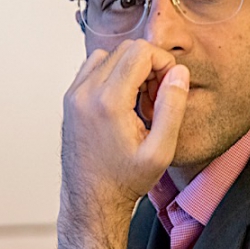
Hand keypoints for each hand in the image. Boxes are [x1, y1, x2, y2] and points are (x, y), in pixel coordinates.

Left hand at [57, 39, 189, 248]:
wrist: (91, 199)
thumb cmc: (123, 180)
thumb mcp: (160, 150)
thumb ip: (173, 107)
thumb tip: (179, 72)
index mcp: (108, 102)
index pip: (140, 52)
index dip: (163, 62)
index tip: (169, 84)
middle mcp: (85, 93)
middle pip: (125, 49)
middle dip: (148, 64)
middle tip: (156, 94)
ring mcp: (74, 95)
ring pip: (108, 55)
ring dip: (129, 68)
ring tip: (140, 98)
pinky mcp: (70, 99)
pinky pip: (93, 67)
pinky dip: (112, 73)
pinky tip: (123, 99)